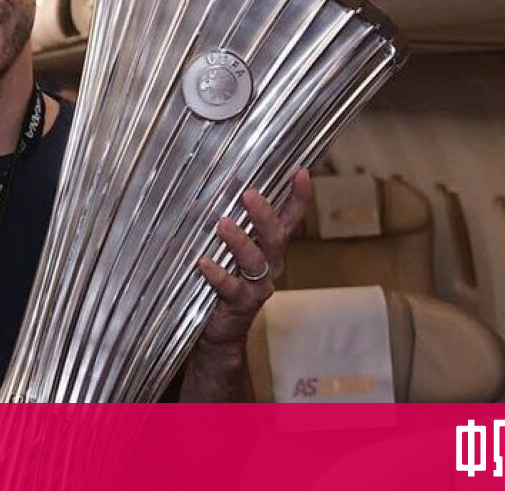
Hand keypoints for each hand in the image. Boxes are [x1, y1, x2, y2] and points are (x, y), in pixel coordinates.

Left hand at [197, 168, 312, 348]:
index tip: (301, 172)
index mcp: (269, 247)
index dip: (298, 196)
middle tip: (249, 193)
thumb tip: (202, 190)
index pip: (289, 218)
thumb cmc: (221, 281)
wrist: (219, 331)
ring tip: (223, 224)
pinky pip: (231, 288)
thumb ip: (221, 223)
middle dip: (264, 214)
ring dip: (240, 241)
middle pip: (275, 237)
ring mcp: (257, 286)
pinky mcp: (240, 304)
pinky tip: (204, 263)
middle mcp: (269, 265)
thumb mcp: (226, 249)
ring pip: (256, 261)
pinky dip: (217, 274)